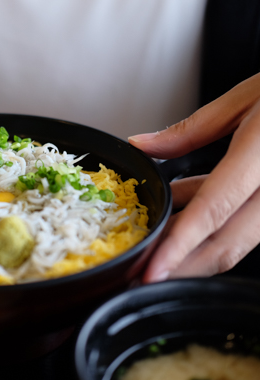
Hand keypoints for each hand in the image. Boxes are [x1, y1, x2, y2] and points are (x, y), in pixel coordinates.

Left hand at [129, 72, 259, 282]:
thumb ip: (192, 130)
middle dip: (180, 265)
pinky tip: (187, 210)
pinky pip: (247, 229)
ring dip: (192, 248)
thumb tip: (143, 145)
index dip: (179, 246)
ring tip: (157, 237)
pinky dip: (212, 227)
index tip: (151, 270)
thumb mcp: (247, 98)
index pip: (213, 211)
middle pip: (226, 245)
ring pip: (236, 242)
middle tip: (143, 270)